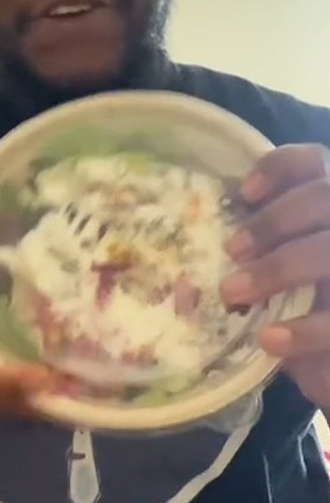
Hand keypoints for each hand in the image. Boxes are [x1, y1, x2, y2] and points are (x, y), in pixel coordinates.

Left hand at [221, 144, 329, 408]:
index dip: (283, 166)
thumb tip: (187, 237)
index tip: (242, 192)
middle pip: (326, 198)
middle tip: (231, 249)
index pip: (318, 163)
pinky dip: (303, 329)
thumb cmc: (302, 318)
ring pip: (328, 251)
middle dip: (274, 220)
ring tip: (233, 292)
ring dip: (277, 268)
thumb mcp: (279, 277)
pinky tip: (269, 339)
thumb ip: (256, 250)